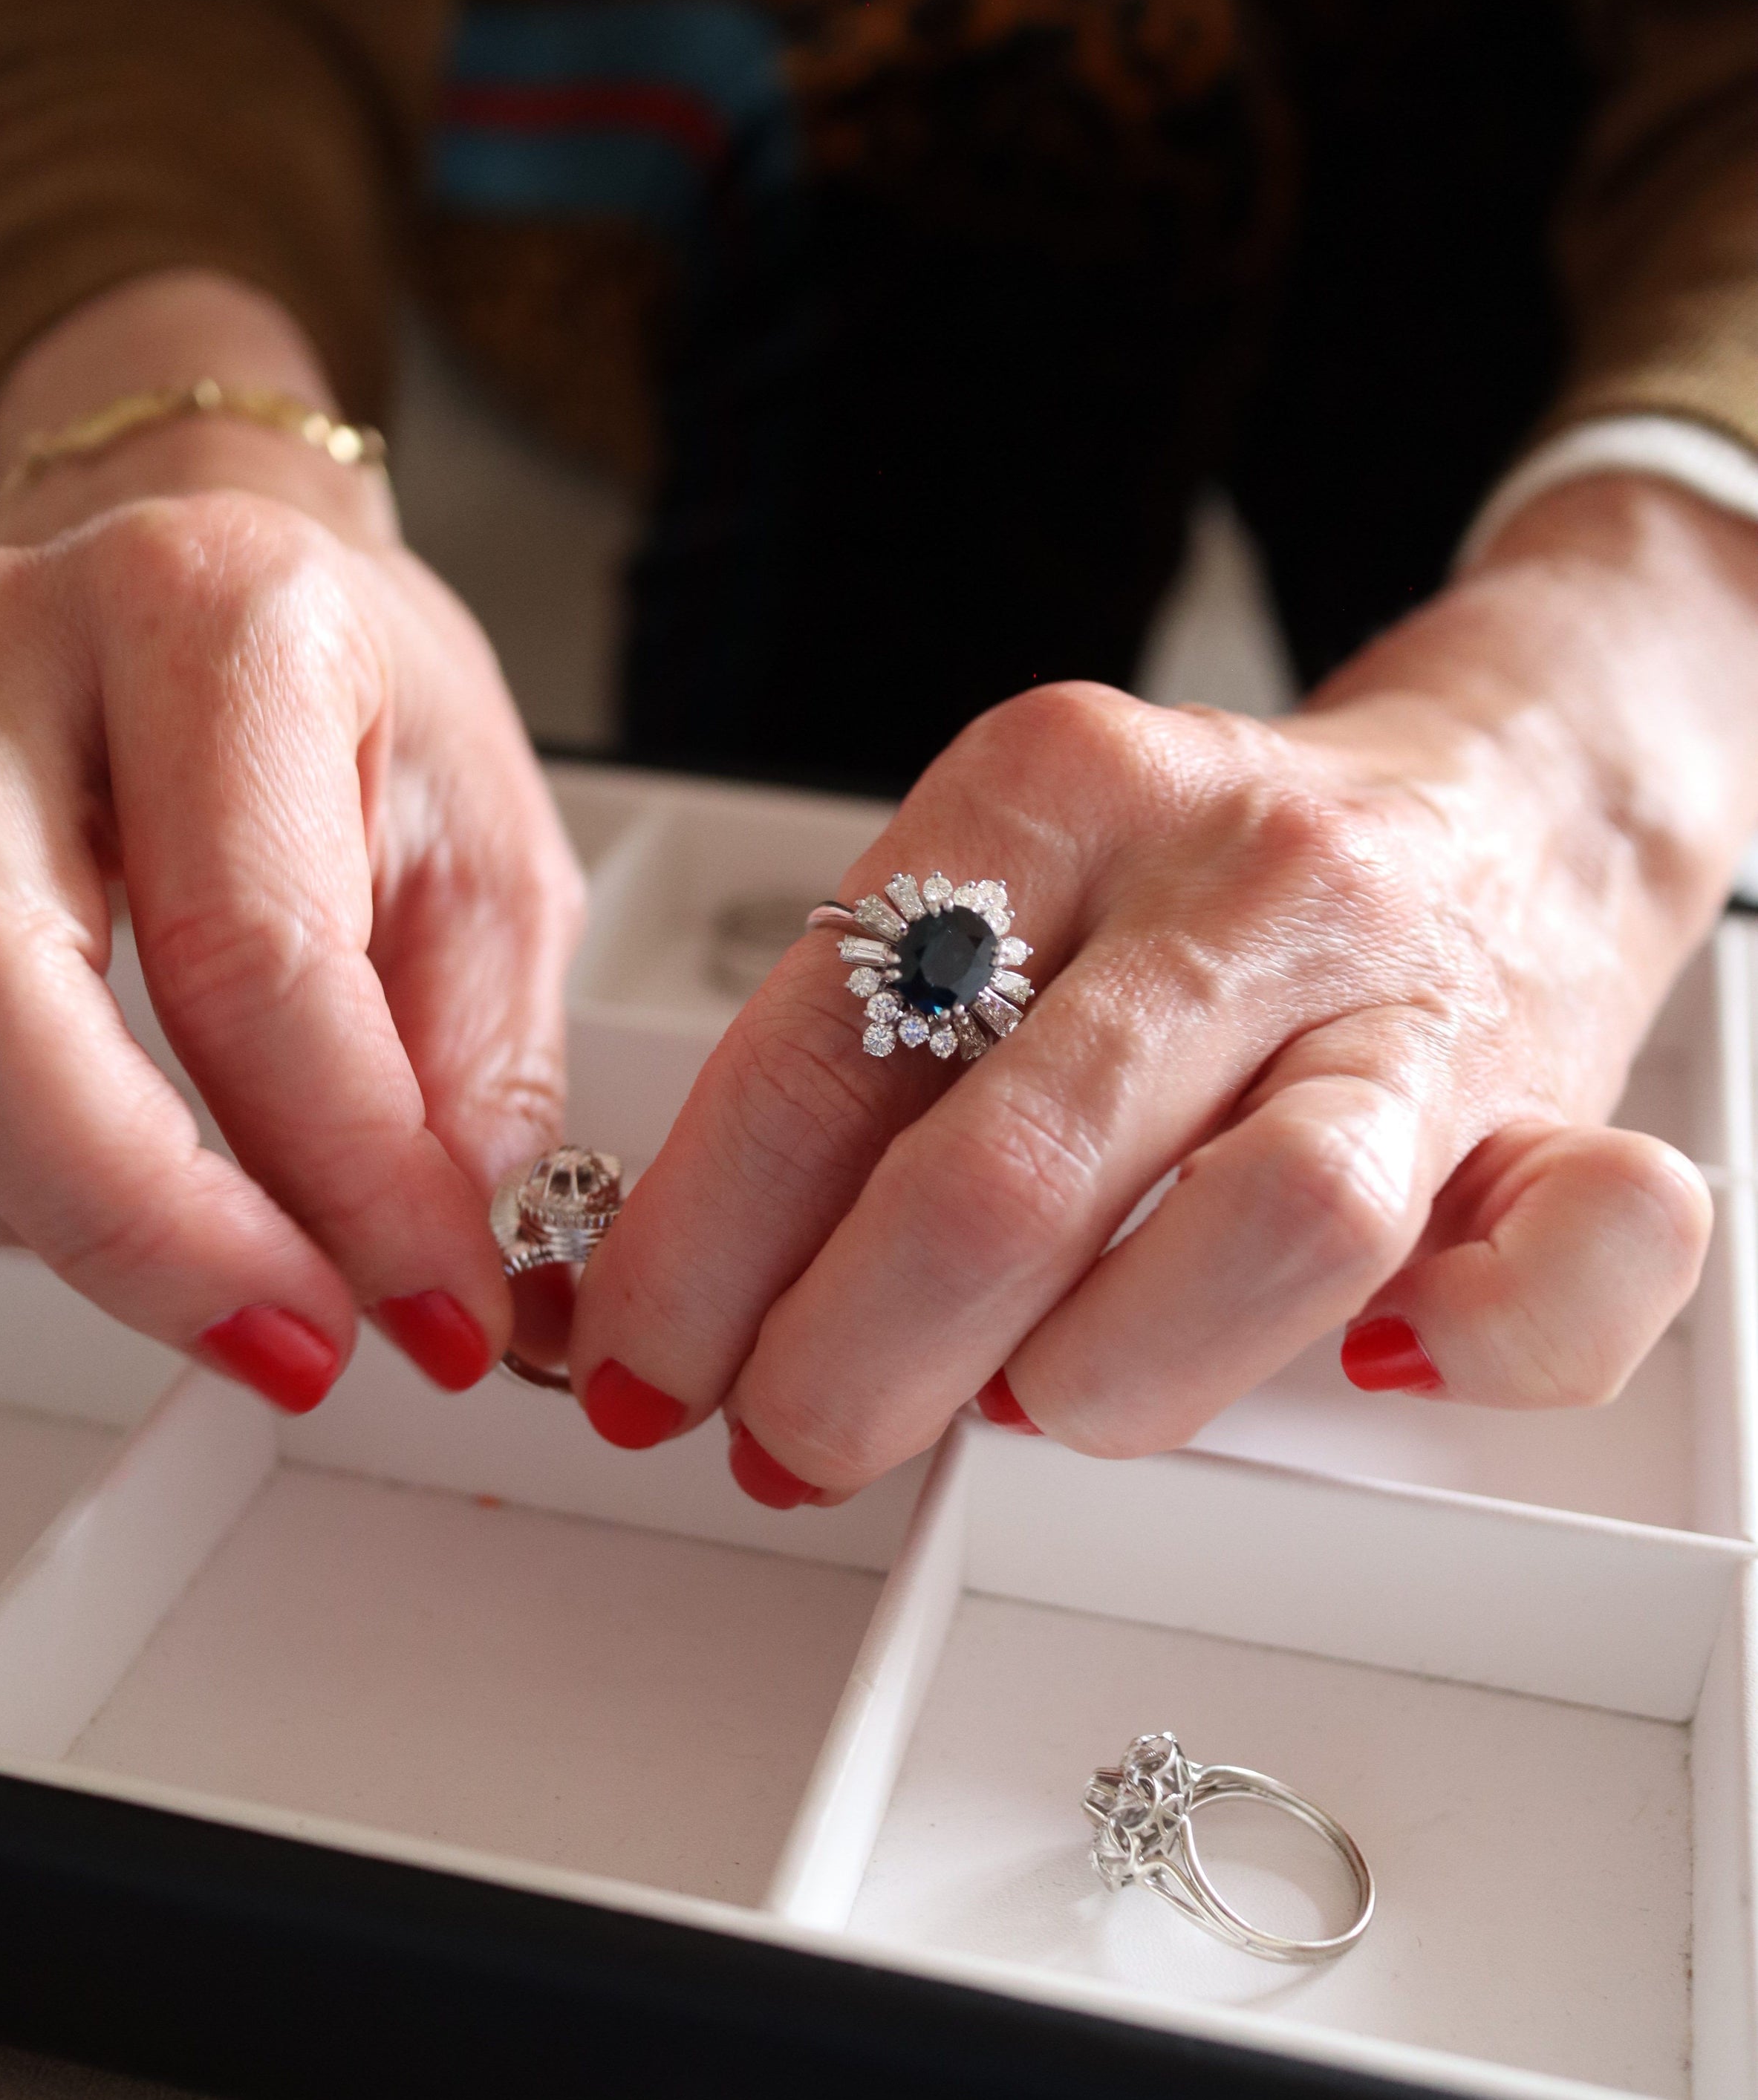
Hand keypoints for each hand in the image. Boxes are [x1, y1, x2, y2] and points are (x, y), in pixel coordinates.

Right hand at [0, 274, 581, 1407]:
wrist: (205, 603)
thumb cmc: (347, 706)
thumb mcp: (483, 856)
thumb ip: (473, 1060)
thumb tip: (428, 1253)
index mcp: (211, 620)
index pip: (249, 948)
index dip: (348, 1176)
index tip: (433, 1302)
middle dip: (147, 1227)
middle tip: (293, 1346)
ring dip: (71, 1220)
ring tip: (233, 1251)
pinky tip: (109, 1180)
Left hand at [564, 474, 1757, 1497]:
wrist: (1498, 803)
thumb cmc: (1215, 881)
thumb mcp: (1005, 886)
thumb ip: (864, 1051)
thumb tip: (706, 1282)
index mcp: (1060, 793)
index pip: (830, 1050)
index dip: (707, 1244)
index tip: (653, 1349)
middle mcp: (1241, 878)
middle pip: (1016, 1165)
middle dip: (854, 1359)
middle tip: (794, 1432)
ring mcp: (1410, 996)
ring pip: (1278, 1219)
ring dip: (1114, 1375)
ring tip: (1037, 1406)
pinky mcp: (1561, 1109)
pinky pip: (1573, 1250)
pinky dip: (1474, 1346)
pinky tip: (1370, 1368)